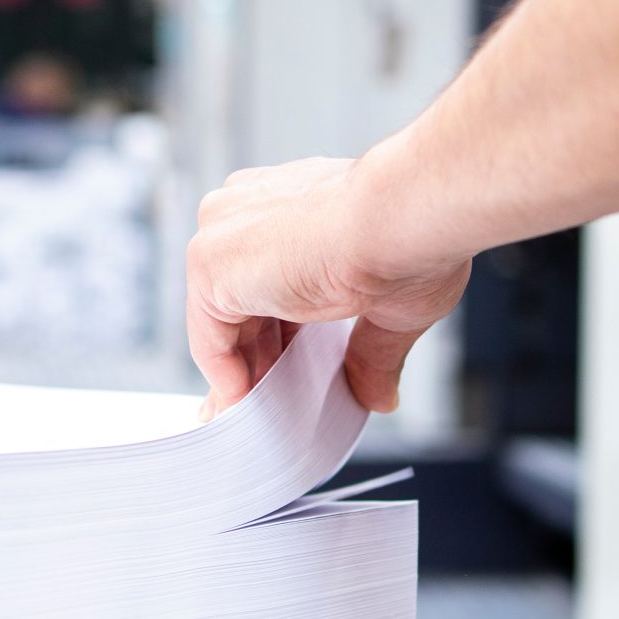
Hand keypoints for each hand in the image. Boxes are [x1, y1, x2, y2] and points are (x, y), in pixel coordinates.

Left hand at [186, 151, 470, 418]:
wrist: (404, 216)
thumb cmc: (410, 238)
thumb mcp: (389, 307)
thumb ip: (369, 351)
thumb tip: (381, 396)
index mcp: (287, 204)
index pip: (265, 277)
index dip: (276, 333)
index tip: (283, 372)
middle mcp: (247, 210)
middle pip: (239, 301)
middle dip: (258, 358)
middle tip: (274, 404)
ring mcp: (222, 233)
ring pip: (221, 320)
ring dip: (243, 372)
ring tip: (266, 414)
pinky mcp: (209, 264)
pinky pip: (208, 338)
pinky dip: (226, 377)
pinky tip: (250, 404)